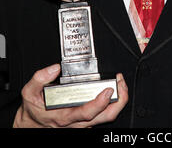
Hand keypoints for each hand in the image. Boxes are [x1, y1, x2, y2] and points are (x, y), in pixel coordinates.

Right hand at [13, 64, 127, 127]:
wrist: (32, 124)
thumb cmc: (35, 109)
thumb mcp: (30, 92)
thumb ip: (40, 78)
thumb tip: (54, 68)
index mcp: (64, 116)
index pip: (87, 112)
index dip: (100, 103)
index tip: (108, 90)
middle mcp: (77, 121)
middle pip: (105, 116)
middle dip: (119, 101)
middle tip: (121, 84)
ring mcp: (83, 123)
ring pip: (107, 117)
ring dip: (118, 101)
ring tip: (121, 85)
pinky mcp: (86, 121)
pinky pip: (103, 115)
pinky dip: (112, 103)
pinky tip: (113, 91)